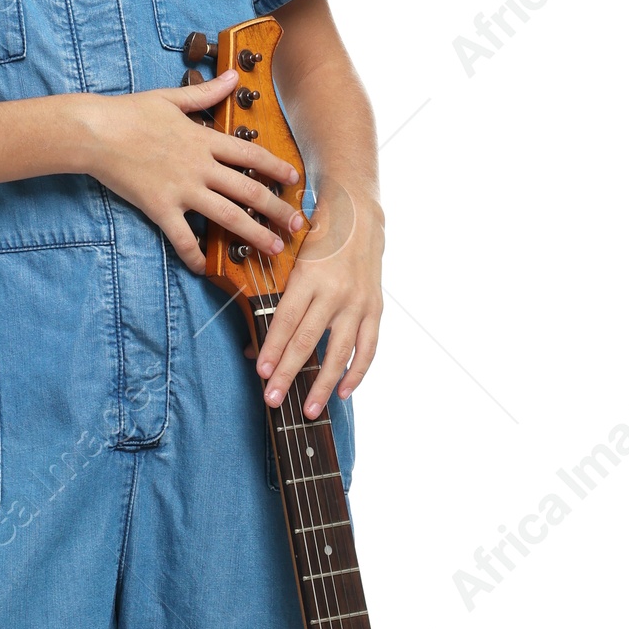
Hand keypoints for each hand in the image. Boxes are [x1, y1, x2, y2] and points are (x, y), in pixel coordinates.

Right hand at [80, 71, 304, 272]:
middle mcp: (199, 166)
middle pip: (248, 190)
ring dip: (255, 233)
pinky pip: (181, 238)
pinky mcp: (160, 207)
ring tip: (275, 248)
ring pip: (227, 215)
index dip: (276, 167)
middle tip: (299, 224)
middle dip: (277, 209)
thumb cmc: (130, 113)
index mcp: (203, 139)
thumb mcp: (172, 98)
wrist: (95, 132)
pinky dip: (194, 255)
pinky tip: (204, 268)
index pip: (250, 155)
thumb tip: (233, 75)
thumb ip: (207, 93)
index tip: (295, 180)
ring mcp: (181, 189)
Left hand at [256, 182, 384, 417]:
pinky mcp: (375, 309)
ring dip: (322, 384)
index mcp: (309, 277)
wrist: (358, 218)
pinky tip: (343, 392)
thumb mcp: (289, 262)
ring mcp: (358, 303)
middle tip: (274, 399)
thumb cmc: (316, 241)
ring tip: (310, 409)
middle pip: (308, 340)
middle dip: (288, 373)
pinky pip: (368, 348)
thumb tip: (254, 347)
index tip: (261, 372)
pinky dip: (357, 373)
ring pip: (339, 352)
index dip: (273, 348)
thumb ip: (273, 300)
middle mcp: (335, 292)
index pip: (287, 320)